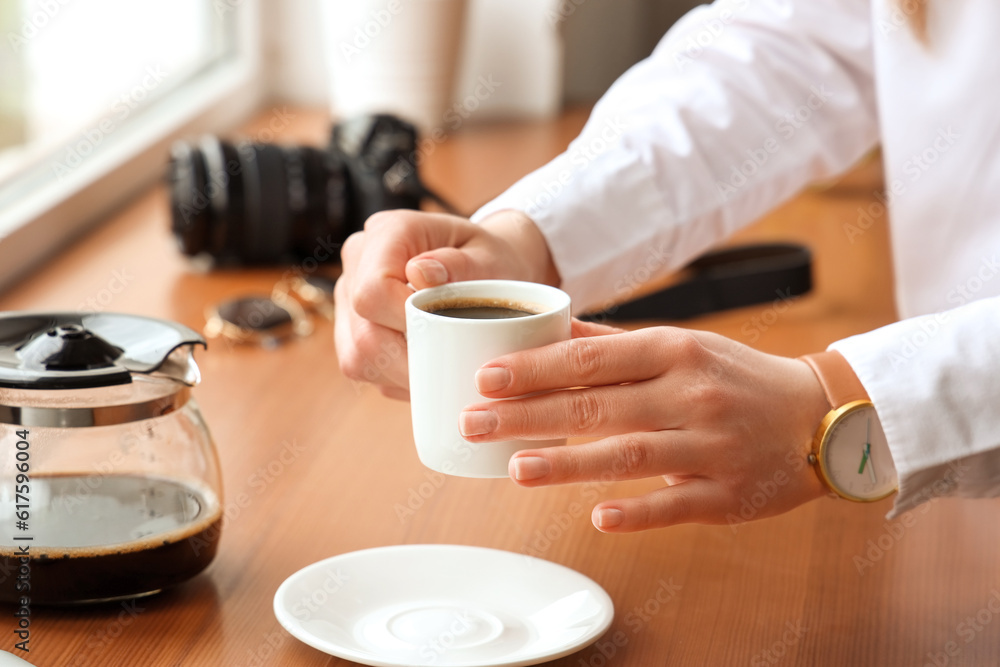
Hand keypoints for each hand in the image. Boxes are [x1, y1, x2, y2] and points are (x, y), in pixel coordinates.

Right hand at [335, 209, 558, 398]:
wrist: (487, 267)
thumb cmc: (491, 260)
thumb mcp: (491, 257)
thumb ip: (459, 265)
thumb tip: (419, 274)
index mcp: (388, 232)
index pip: (373, 290)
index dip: (406, 324)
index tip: (448, 335)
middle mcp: (357, 262)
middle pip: (362, 333)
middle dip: (410, 361)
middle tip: (453, 368)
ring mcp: (348, 297)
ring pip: (356, 357)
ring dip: (402, 376)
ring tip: (443, 370)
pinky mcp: (350, 328)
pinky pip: (362, 368)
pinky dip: (396, 379)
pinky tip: (427, 369)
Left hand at [458, 325, 831, 531]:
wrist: (820, 417)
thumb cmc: (736, 377)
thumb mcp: (682, 347)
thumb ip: (615, 345)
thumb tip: (551, 331)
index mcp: (675, 351)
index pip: (592, 359)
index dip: (535, 369)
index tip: (485, 377)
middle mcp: (691, 395)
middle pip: (597, 406)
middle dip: (528, 415)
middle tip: (474, 423)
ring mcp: (712, 446)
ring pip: (628, 456)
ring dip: (568, 463)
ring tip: (514, 468)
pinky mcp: (728, 493)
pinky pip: (676, 503)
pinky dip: (637, 512)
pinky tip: (597, 517)